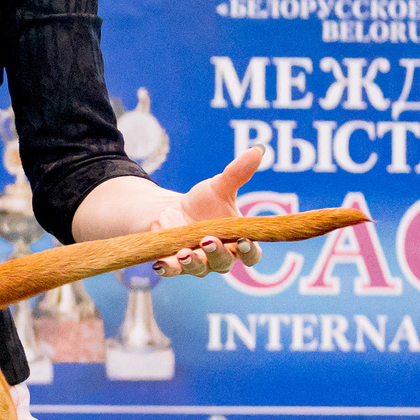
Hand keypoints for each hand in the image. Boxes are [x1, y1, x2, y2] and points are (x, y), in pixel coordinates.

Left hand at [148, 145, 264, 277]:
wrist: (173, 211)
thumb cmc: (204, 202)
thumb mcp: (219, 186)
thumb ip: (238, 173)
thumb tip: (258, 149)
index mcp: (237, 242)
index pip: (251, 254)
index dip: (250, 251)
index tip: (244, 241)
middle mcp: (220, 257)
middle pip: (224, 263)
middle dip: (217, 253)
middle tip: (209, 241)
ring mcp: (197, 262)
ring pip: (199, 268)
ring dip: (193, 262)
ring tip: (185, 253)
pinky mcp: (174, 262)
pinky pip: (172, 270)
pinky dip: (167, 269)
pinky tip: (160, 264)